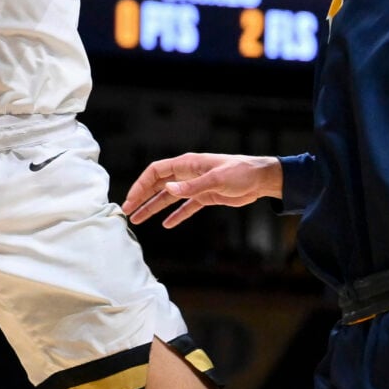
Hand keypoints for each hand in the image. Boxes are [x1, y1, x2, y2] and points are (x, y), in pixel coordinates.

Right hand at [126, 153, 281, 226]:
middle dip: (142, 197)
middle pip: (158, 185)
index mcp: (188, 164)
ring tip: (138, 219)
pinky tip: (166, 224)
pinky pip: (185, 207)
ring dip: (154, 207)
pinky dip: (176, 215)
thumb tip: (168, 190)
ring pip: (169, 197)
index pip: (157, 171)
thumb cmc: (241, 172)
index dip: (142, 184)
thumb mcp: (216, 179)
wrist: (261, 179)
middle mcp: (188, 173)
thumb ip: (191, 186)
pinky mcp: (205, 197)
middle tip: (127, 211)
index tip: (131, 198)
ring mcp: (196, 186)